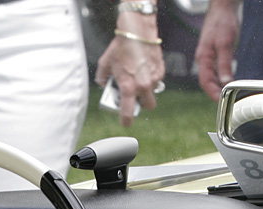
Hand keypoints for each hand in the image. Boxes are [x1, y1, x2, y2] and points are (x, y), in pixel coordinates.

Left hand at [95, 10, 164, 127]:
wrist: (137, 32)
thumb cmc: (121, 47)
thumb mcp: (105, 64)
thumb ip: (102, 78)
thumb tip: (104, 84)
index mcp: (128, 87)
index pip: (128, 112)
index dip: (126, 120)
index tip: (125, 122)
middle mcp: (143, 86)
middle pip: (148, 106)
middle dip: (142, 104)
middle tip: (135, 97)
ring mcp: (154, 78)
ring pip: (153, 93)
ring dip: (147, 90)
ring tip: (138, 78)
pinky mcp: (160, 70)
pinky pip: (157, 80)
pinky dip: (151, 77)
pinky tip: (144, 68)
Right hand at [195, 0, 241, 101]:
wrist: (223, 7)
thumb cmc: (222, 21)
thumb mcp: (226, 44)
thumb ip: (225, 64)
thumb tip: (226, 82)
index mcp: (203, 57)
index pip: (205, 81)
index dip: (212, 93)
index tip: (220, 102)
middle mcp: (203, 58)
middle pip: (207, 81)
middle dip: (214, 93)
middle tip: (225, 102)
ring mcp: (208, 55)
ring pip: (210, 76)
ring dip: (217, 86)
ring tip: (226, 95)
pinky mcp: (214, 52)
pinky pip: (215, 69)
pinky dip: (220, 77)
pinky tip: (227, 80)